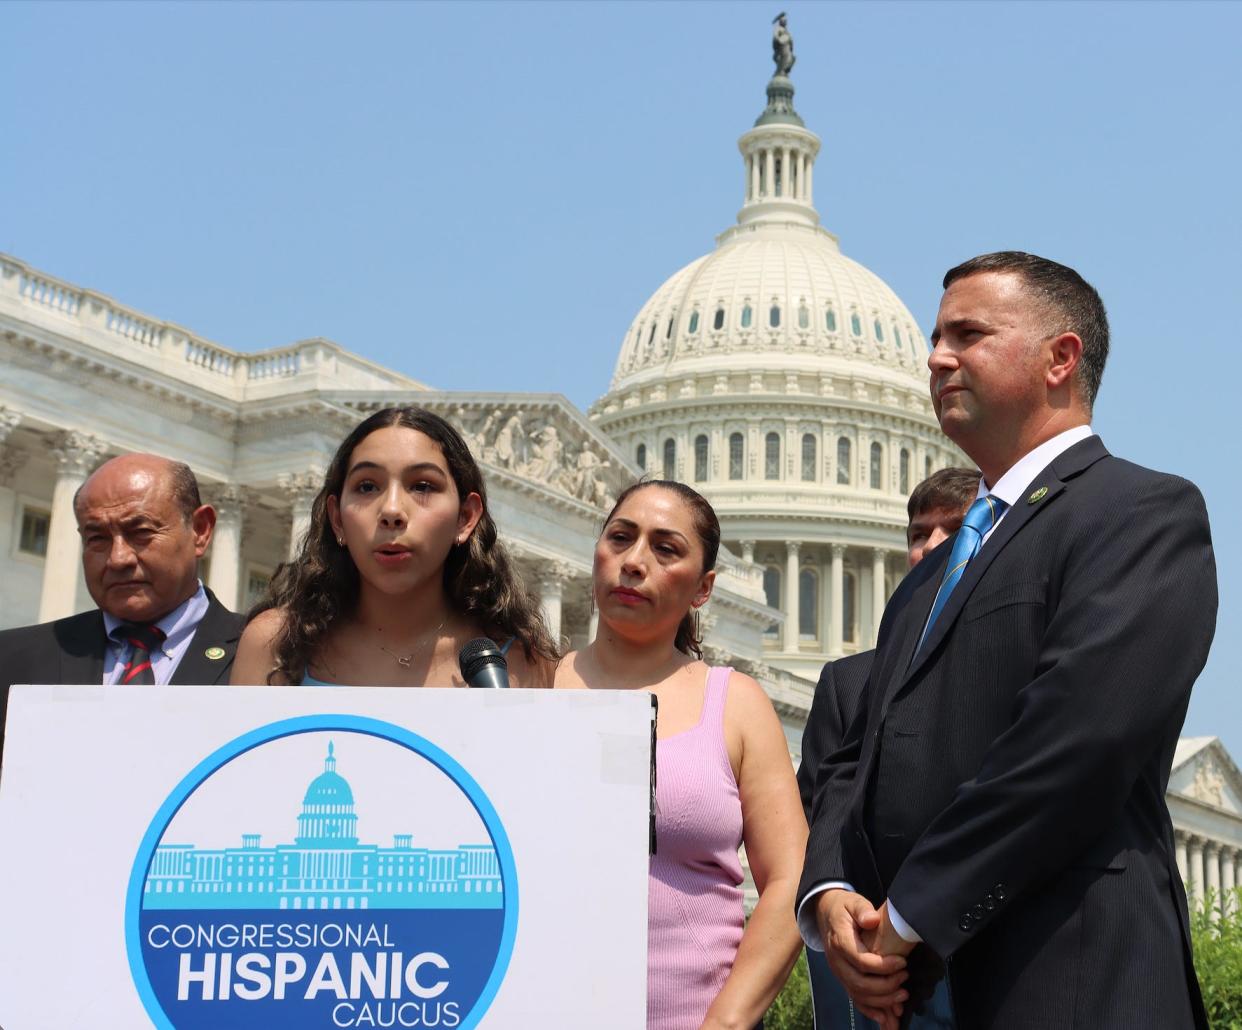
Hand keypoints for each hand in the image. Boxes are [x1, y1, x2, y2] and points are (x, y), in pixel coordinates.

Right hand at [815, 889, 908, 1028]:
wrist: (826, 913)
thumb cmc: (844, 907)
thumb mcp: (853, 901)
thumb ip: (862, 909)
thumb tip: (872, 920)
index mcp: (840, 941)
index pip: (861, 961)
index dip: (883, 966)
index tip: (903, 962)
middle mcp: (836, 961)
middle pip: (859, 982)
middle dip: (886, 985)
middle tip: (905, 977)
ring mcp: (838, 972)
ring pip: (858, 994)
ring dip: (882, 999)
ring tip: (903, 994)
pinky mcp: (842, 978)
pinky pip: (854, 998)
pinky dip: (869, 1010)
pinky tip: (885, 1016)